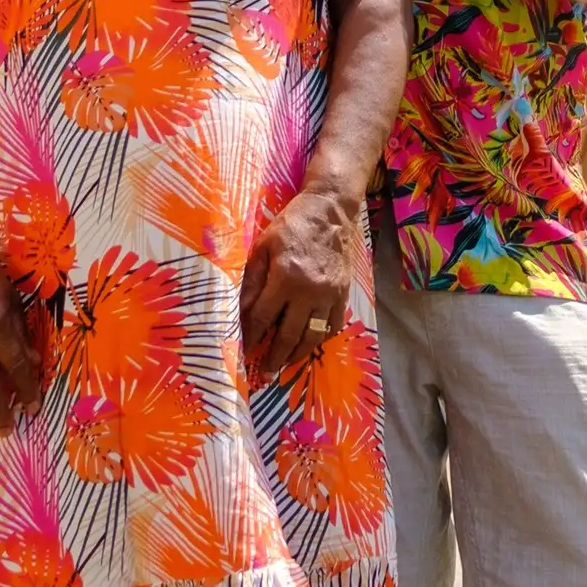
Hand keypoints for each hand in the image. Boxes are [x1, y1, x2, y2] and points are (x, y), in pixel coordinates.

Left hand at [240, 187, 361, 381]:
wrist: (331, 210)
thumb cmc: (292, 225)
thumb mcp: (263, 246)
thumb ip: (253, 280)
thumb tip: (243, 311)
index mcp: (285, 277)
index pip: (263, 317)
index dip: (251, 337)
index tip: (243, 352)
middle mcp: (309, 291)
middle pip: (289, 334)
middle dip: (274, 358)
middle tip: (264, 375)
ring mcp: (329, 294)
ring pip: (313, 336)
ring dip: (297, 355)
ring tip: (284, 367)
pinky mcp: (343, 294)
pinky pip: (333, 326)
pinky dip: (320, 339)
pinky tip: (309, 345)